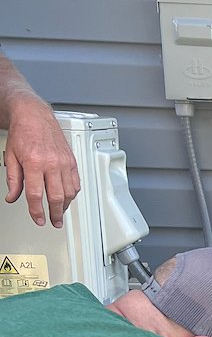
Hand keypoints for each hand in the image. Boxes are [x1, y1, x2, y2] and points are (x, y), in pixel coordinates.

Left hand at [5, 97, 79, 227]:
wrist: (34, 115)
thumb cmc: (22, 132)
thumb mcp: (10, 156)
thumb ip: (13, 180)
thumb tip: (13, 197)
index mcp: (34, 163)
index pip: (36, 194)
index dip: (36, 211)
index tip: (37, 219)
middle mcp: (51, 163)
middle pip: (55, 196)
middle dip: (54, 213)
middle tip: (53, 222)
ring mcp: (64, 162)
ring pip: (69, 192)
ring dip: (65, 205)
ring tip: (60, 212)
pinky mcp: (71, 160)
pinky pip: (76, 182)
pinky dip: (73, 193)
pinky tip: (68, 198)